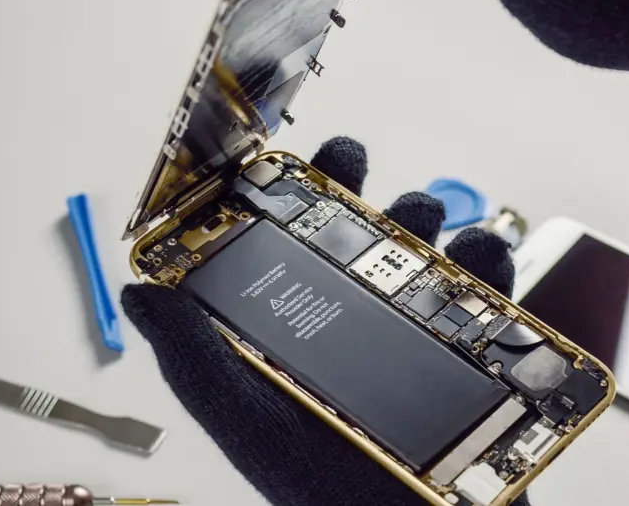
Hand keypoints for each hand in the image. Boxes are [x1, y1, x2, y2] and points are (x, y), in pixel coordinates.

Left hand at [121, 137, 528, 505]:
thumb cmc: (319, 490)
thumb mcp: (248, 421)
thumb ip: (197, 360)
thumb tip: (139, 295)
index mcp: (305, 332)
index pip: (290, 250)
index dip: (282, 198)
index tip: (277, 155)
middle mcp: (362, 325)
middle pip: (361, 240)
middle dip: (358, 193)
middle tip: (352, 162)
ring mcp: (420, 336)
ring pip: (426, 257)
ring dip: (425, 223)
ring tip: (421, 213)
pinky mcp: (473, 355)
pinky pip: (488, 300)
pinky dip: (488, 271)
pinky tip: (479, 262)